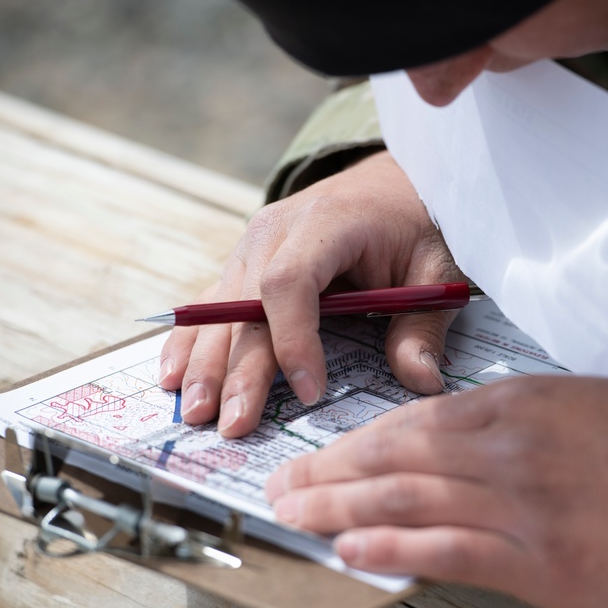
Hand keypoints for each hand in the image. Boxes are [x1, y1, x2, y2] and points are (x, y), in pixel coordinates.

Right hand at [158, 151, 466, 437]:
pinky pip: (211, 303)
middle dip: (237, 370)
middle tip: (232, 425)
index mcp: (326, 222)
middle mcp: (276, 230)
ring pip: (220, 309)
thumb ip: (422, 326)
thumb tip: (421, 383)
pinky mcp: (245, 262)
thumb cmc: (415, 225)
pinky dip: (191, 341)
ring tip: (194, 413)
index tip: (311, 391)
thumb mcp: (435, 270)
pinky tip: (172, 375)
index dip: (294, 339)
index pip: (291, 282)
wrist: (391, 183)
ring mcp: (252, 244)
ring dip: (204, 363)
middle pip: (246, 305)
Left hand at [265, 376, 607, 607]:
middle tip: (283, 486)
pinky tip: (351, 549)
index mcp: (518, 403)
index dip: (356, 441)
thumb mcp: (584, 407)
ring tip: (294, 515)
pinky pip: (449, 549)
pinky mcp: (540, 558)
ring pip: (406, 499)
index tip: (321, 455)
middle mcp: (507, 446)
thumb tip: (461, 443)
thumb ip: (519, 422)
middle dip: (330, 473)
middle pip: (395, 458)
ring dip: (340, 508)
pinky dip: (392, 549)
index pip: (413, 420)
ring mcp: (520, 502)